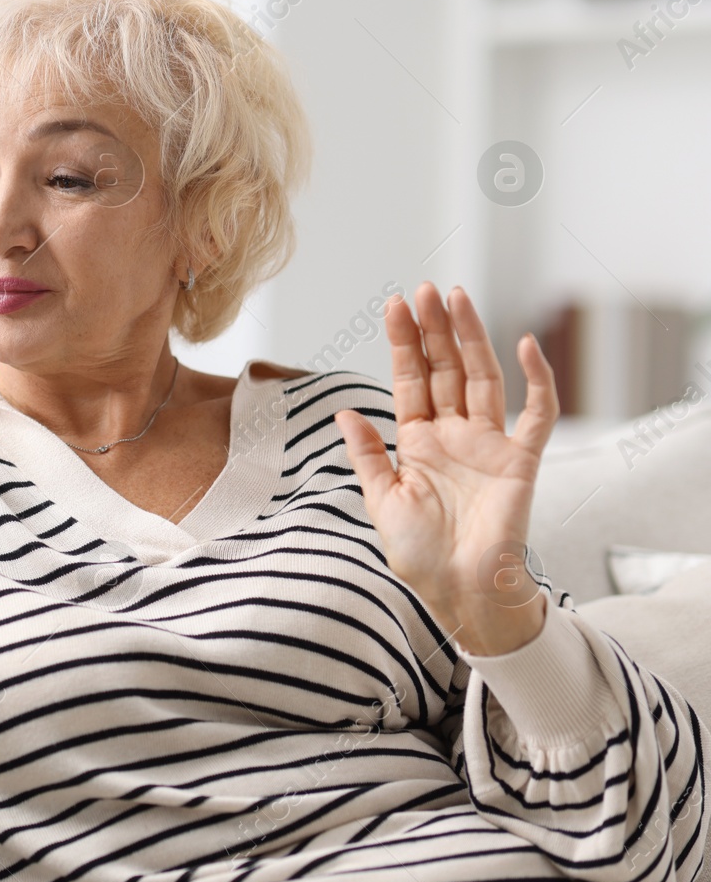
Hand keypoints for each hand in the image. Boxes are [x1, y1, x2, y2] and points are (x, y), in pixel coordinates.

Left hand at [333, 282, 559, 656]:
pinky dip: (537, 379)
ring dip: (472, 338)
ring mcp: (489, 444)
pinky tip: (525, 345)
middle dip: (435, 330)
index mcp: (418, 441)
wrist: (459, 592)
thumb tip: (344, 412)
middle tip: (426, 289)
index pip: (410, 380)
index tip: (395, 305)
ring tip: (457, 299)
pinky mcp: (522, 461)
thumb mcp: (380, 499)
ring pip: (483, 377)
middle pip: (446, 369)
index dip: (404, 344)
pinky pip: (536, 414)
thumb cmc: (419, 553)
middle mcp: (454, 435)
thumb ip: (366, 454)